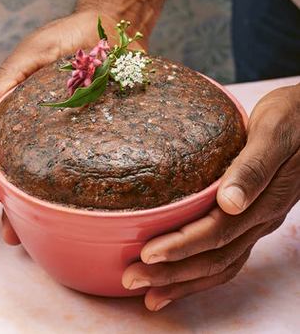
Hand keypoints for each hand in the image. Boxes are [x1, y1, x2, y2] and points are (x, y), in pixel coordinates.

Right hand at [0, 11, 121, 243]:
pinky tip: (61, 214)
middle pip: (12, 160)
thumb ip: (10, 74)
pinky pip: (78, 166)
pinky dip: (66, 191)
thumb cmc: (69, 35)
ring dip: (25, 201)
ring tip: (16, 230)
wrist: (115, 28)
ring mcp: (64, 132)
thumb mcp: (36, 51)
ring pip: (40, 170)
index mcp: (17, 102)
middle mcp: (36, 122)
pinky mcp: (91, 137)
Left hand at [122, 84, 299, 310]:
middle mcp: (260, 218)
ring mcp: (258, 222)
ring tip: (151, 296)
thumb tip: (230, 202)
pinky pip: (228, 255)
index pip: (217, 233)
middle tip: (132, 280)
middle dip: (173, 274)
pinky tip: (180, 278)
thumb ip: (253, 168)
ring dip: (185, 282)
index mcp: (264, 200)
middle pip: (215, 257)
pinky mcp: (252, 218)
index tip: (147, 254)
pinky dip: (202, 272)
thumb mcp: (272, 133)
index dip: (181, 247)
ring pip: (221, 264)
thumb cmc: (290, 119)